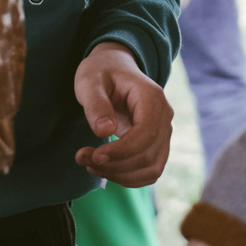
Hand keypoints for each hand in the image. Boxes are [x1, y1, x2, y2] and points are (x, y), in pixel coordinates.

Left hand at [73, 42, 171, 185]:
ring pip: (151, 168)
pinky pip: (149, 171)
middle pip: (148, 155)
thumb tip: (105, 131)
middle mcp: (164, 116)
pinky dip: (127, 177)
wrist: (115, 67)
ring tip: (90, 164)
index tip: (95, 155)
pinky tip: (104, 168)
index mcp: (152, 97)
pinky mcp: (156, 145)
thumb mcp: (90, 81)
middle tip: (82, 158)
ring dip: (120, 175)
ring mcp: (163, 132)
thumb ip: (96, 104)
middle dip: (114, 165)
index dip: (122, 151)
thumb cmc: (102, 71)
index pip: (146, 133)